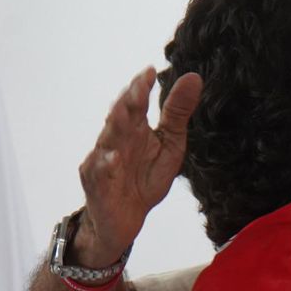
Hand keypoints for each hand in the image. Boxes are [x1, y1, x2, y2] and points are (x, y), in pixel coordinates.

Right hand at [72, 67, 202, 265]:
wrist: (127, 219)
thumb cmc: (145, 178)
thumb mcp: (170, 145)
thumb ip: (177, 113)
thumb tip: (193, 77)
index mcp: (134, 128)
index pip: (136, 103)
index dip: (140, 87)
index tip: (151, 72)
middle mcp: (115, 140)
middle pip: (119, 117)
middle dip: (128, 101)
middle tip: (139, 86)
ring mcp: (102, 161)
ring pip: (106, 140)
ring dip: (115, 126)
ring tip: (124, 113)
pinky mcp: (97, 184)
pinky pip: (99, 173)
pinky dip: (105, 165)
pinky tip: (113, 158)